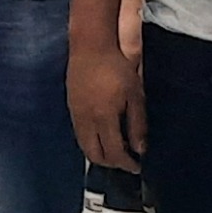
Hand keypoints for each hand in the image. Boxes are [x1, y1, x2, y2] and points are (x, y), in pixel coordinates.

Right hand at [69, 36, 146, 174]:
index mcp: (104, 117)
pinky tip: (102, 135)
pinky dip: (91, 142)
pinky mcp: (71, 107)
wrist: (90, 46)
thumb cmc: (116, 67)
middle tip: (125, 161)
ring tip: (115, 150)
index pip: (114, 152)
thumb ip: (137, 124)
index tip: (137, 166)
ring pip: (84, 146)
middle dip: (111, 163)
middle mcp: (86, 121)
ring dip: (99, 154)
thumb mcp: (135, 95)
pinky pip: (79, 134)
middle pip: (95, 155)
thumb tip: (140, 149)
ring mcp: (76, 114)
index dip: (126, 163)